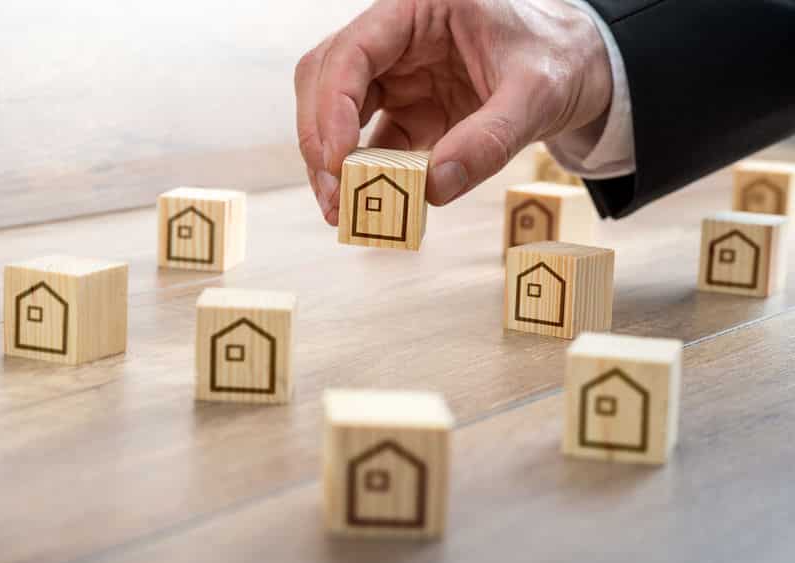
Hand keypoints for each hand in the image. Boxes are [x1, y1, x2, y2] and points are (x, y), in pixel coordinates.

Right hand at [294, 0, 611, 224]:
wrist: (575, 69)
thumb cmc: (556, 59)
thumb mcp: (535, 95)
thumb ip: (488, 139)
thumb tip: (433, 189)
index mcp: (417, 9)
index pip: (352, 50)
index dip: (332, 104)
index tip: (338, 159)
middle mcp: (395, 40)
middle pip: (325, 79)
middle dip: (320, 138)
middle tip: (332, 194)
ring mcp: (396, 77)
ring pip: (335, 112)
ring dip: (332, 162)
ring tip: (340, 210)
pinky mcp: (406, 111)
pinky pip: (370, 143)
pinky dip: (363, 174)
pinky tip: (365, 205)